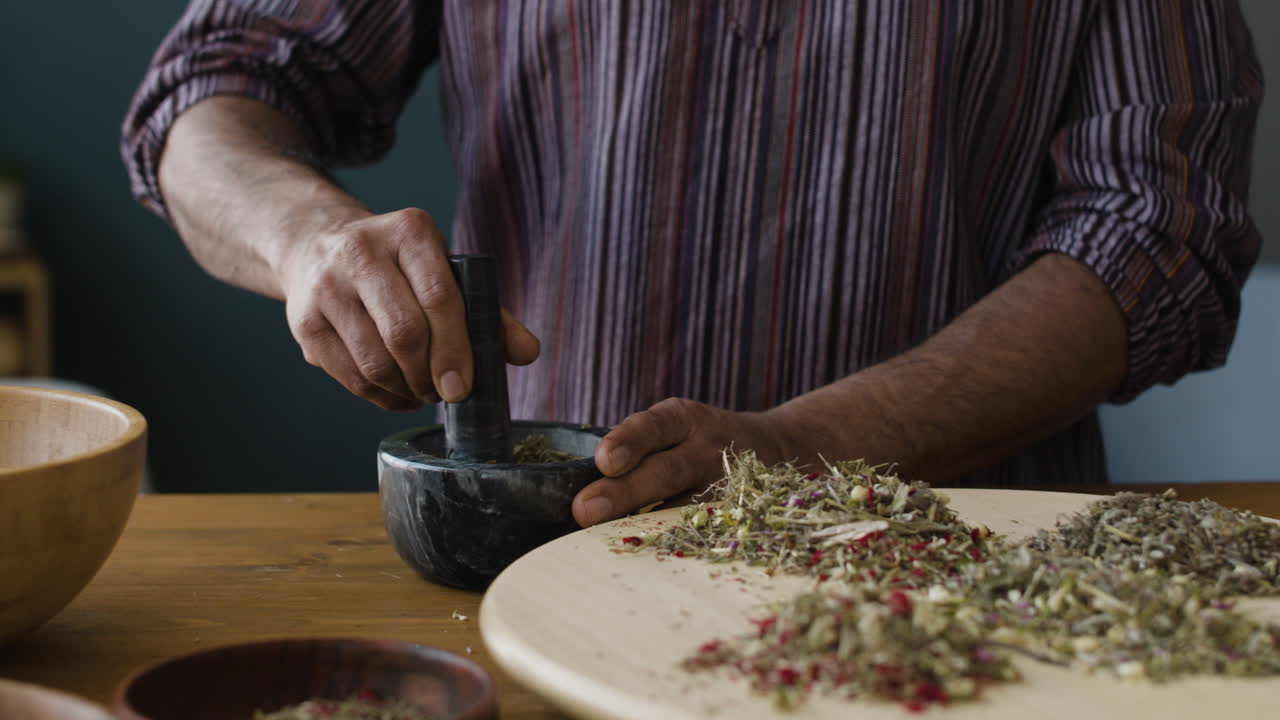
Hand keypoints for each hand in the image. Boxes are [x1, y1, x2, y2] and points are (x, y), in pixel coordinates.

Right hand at [277, 207, 539, 410]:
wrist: (317, 246)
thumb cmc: (399, 267)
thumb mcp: (444, 271)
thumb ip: (488, 311)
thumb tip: (528, 353)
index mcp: (409, 232)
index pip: (439, 296)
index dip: (456, 348)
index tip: (464, 386)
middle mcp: (361, 252)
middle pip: (404, 333)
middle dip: (431, 375)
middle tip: (446, 392)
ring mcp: (327, 287)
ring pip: (375, 362)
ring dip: (407, 390)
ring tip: (424, 391)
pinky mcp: (304, 322)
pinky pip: (350, 376)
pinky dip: (381, 397)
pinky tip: (399, 394)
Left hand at [572, 398, 794, 526]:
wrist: (777, 449)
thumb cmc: (699, 442)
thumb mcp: (675, 427)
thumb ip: (636, 450)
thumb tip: (580, 492)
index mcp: (684, 420)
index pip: (653, 427)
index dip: (628, 441)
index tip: (604, 460)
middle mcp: (708, 449)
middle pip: (667, 471)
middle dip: (625, 491)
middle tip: (585, 510)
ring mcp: (728, 486)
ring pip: (687, 509)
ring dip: (648, 527)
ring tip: (608, 543)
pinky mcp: (740, 516)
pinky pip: (706, 534)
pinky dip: (677, 546)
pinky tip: (649, 561)